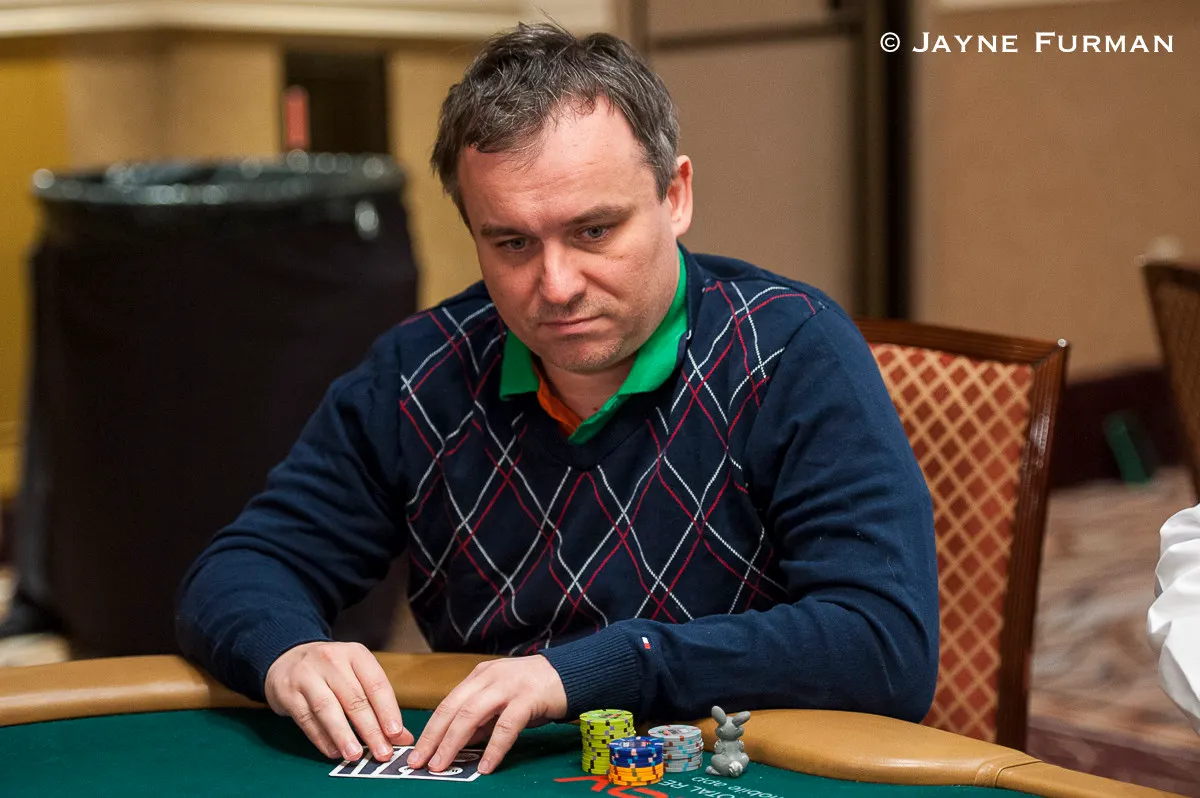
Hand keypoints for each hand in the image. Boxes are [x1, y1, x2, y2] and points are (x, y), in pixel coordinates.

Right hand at [264, 641, 414, 761]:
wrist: (287, 659)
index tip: (396, 734)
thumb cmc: (330, 672)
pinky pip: (306, 718)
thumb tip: (402, 737)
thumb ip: (378, 705)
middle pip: (354, 698)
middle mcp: (331, 660)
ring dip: (344, 735)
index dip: (387, 710)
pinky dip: (321, 738)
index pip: (376, 684)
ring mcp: (306, 675)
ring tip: (355, 755)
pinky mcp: (288, 692)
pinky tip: (333, 752)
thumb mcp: (356, 677)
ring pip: (328, 708)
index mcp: (355, 654)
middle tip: (382, 753)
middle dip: (370, 729)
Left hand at [407, 655, 566, 774]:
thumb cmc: (536, 689)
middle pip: (452, 708)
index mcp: (480, 676)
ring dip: (453, 742)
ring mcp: (508, 686)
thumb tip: (458, 744)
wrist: (573, 673)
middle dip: (433, 737)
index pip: (447, 704)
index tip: (417, 752)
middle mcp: (489, 677)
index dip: (430, 729)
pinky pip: (505, 725)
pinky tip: (485, 765)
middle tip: (420, 762)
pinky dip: (493, 747)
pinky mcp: (527, 697)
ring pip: (471, 714)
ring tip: (442, 765)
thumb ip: (482, 719)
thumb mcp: (503, 701)